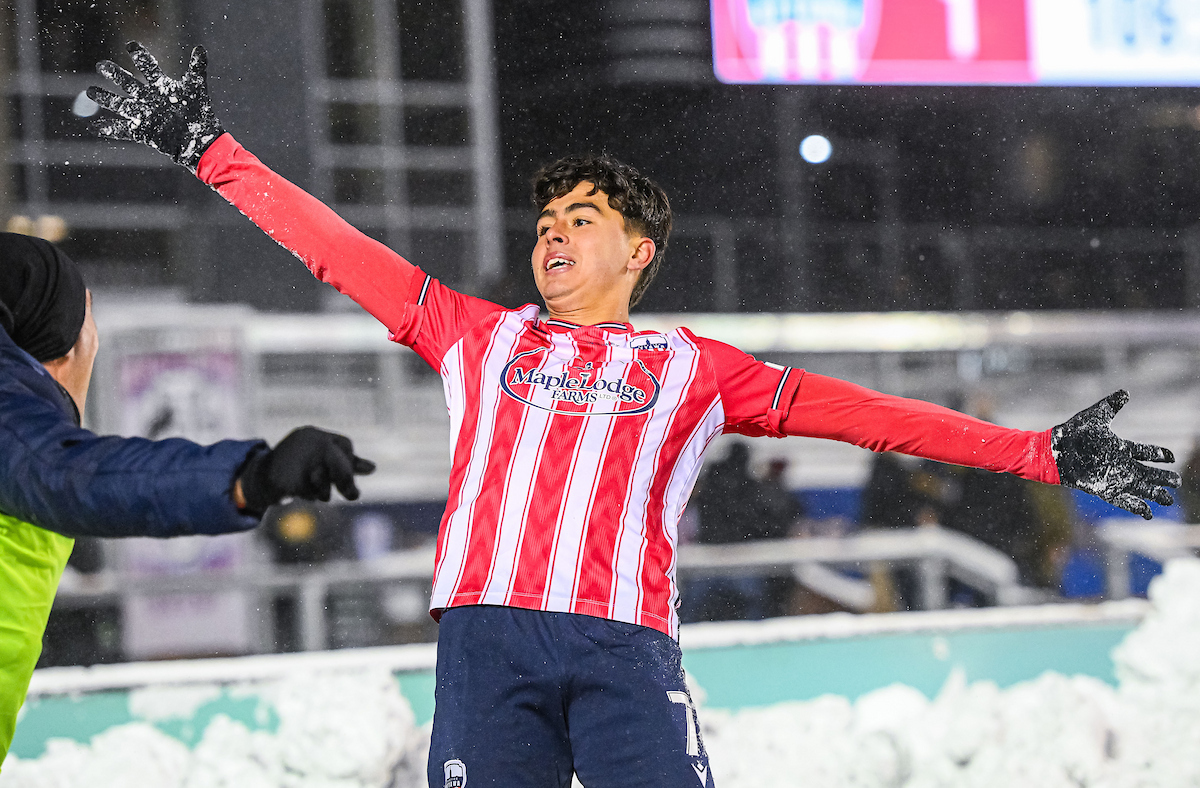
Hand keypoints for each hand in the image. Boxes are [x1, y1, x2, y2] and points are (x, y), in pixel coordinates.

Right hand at [87, 41, 222, 172]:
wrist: (199, 141)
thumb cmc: (198, 113)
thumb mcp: (196, 89)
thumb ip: (197, 69)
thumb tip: (200, 48)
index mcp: (161, 87)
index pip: (148, 67)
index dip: (139, 56)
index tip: (130, 45)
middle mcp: (149, 98)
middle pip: (128, 83)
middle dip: (115, 74)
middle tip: (101, 65)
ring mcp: (144, 115)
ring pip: (120, 104)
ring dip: (105, 98)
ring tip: (90, 91)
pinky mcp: (143, 132)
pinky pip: (123, 130)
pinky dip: (109, 129)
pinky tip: (95, 127)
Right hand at [237, 427, 375, 515]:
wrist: (259, 478)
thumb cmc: (297, 469)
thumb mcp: (322, 462)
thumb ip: (347, 464)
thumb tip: (373, 468)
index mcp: (314, 434)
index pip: (344, 444)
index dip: (349, 460)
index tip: (346, 474)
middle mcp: (306, 442)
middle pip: (337, 460)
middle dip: (346, 479)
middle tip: (354, 496)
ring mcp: (295, 459)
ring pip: (324, 480)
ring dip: (323, 492)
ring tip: (315, 491)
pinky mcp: (287, 478)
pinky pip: (309, 492)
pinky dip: (310, 496)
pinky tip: (302, 494)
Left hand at [1052, 390, 1179, 519]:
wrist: (1054, 451)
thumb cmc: (1072, 433)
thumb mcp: (1095, 416)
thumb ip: (1112, 405)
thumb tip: (1126, 392)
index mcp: (1119, 447)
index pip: (1145, 452)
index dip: (1159, 454)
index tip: (1171, 457)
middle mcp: (1119, 464)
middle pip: (1147, 473)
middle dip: (1163, 478)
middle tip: (1177, 481)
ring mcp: (1112, 477)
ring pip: (1140, 488)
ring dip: (1155, 494)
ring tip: (1169, 499)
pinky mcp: (1103, 489)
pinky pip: (1123, 501)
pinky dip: (1136, 507)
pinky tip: (1148, 513)